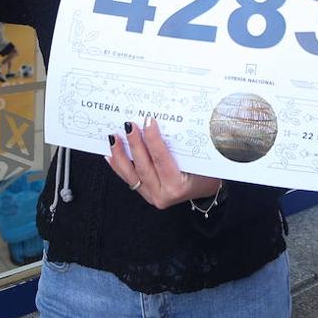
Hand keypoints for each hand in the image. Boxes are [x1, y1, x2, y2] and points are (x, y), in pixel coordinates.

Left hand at [106, 118, 221, 208]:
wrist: (206, 191)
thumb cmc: (207, 174)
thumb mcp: (202, 161)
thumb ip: (186, 146)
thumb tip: (170, 121)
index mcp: (177, 186)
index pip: (161, 159)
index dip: (153, 139)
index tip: (148, 122)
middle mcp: (162, 194)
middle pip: (143, 166)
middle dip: (134, 144)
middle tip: (129, 125)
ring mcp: (152, 196)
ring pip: (130, 175)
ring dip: (120, 155)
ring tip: (114, 138)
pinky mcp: (145, 194)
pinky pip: (128, 179)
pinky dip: (118, 166)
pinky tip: (110, 155)